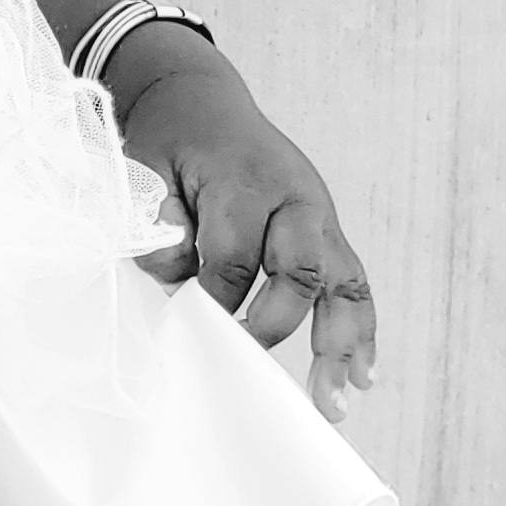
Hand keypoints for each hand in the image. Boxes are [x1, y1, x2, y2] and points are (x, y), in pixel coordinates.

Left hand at [118, 51, 377, 424]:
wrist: (202, 103)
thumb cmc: (172, 141)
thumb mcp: (145, 167)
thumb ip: (158, 222)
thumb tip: (176, 278)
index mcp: (244, 179)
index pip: (235, 256)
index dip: (214, 301)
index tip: (193, 334)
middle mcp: (294, 197)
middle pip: (301, 269)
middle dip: (277, 323)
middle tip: (246, 365)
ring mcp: (320, 216)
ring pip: (343, 283)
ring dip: (341, 344)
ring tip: (335, 402)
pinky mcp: (329, 233)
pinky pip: (355, 284)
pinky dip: (361, 330)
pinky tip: (361, 376)